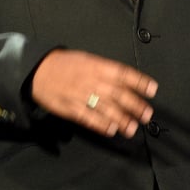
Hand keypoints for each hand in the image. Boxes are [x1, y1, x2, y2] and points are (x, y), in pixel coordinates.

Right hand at [31, 49, 157, 138]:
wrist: (37, 70)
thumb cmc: (66, 64)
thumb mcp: (87, 59)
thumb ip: (106, 70)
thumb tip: (127, 82)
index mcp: (97, 66)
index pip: (122, 73)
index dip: (139, 81)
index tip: (152, 89)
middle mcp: (91, 80)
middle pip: (117, 93)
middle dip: (134, 104)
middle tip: (147, 114)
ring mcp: (80, 95)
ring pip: (105, 108)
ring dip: (121, 119)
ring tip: (132, 128)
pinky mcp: (70, 108)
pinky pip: (88, 118)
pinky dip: (100, 125)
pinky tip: (111, 130)